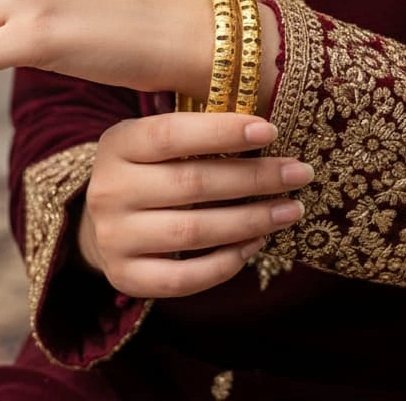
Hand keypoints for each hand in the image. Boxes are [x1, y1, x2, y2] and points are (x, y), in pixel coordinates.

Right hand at [77, 112, 313, 298]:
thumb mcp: (159, 140)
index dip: (222, 132)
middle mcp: (108, 190)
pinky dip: (225, 264)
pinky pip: (184, 278)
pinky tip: (256, 243)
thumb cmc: (151, 171)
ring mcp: (113, 237)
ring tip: (291, 210)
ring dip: (250, 221)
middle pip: (191, 183)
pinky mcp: (125, 276)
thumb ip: (199, 130)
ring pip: (193, 232)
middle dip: (254, 178)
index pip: (170, 134)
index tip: (271, 131)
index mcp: (118, 143)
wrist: (105, 223)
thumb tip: (266, 126)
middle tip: (300, 173)